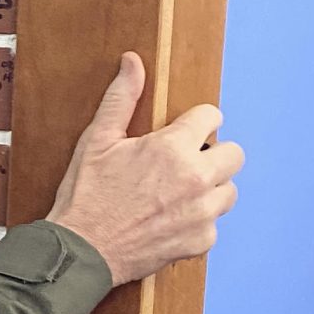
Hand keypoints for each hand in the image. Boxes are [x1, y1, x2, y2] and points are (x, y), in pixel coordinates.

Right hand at [46, 54, 242, 286]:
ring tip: (178, 194)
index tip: (187, 131)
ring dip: (210, 189)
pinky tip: (170, 221)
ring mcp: (202, 213)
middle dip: (213, 155)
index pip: (212, 116)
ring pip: (228, 191)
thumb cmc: (85, 196)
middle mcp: (195, 179)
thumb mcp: (96, 141)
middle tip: (185, 164)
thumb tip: (133, 62)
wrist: (80, 252)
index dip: (198, 121)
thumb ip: (121, 99)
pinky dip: (197, 223)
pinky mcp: (201, 241)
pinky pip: (213, 224)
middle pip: (234, 154)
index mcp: (172, 148)